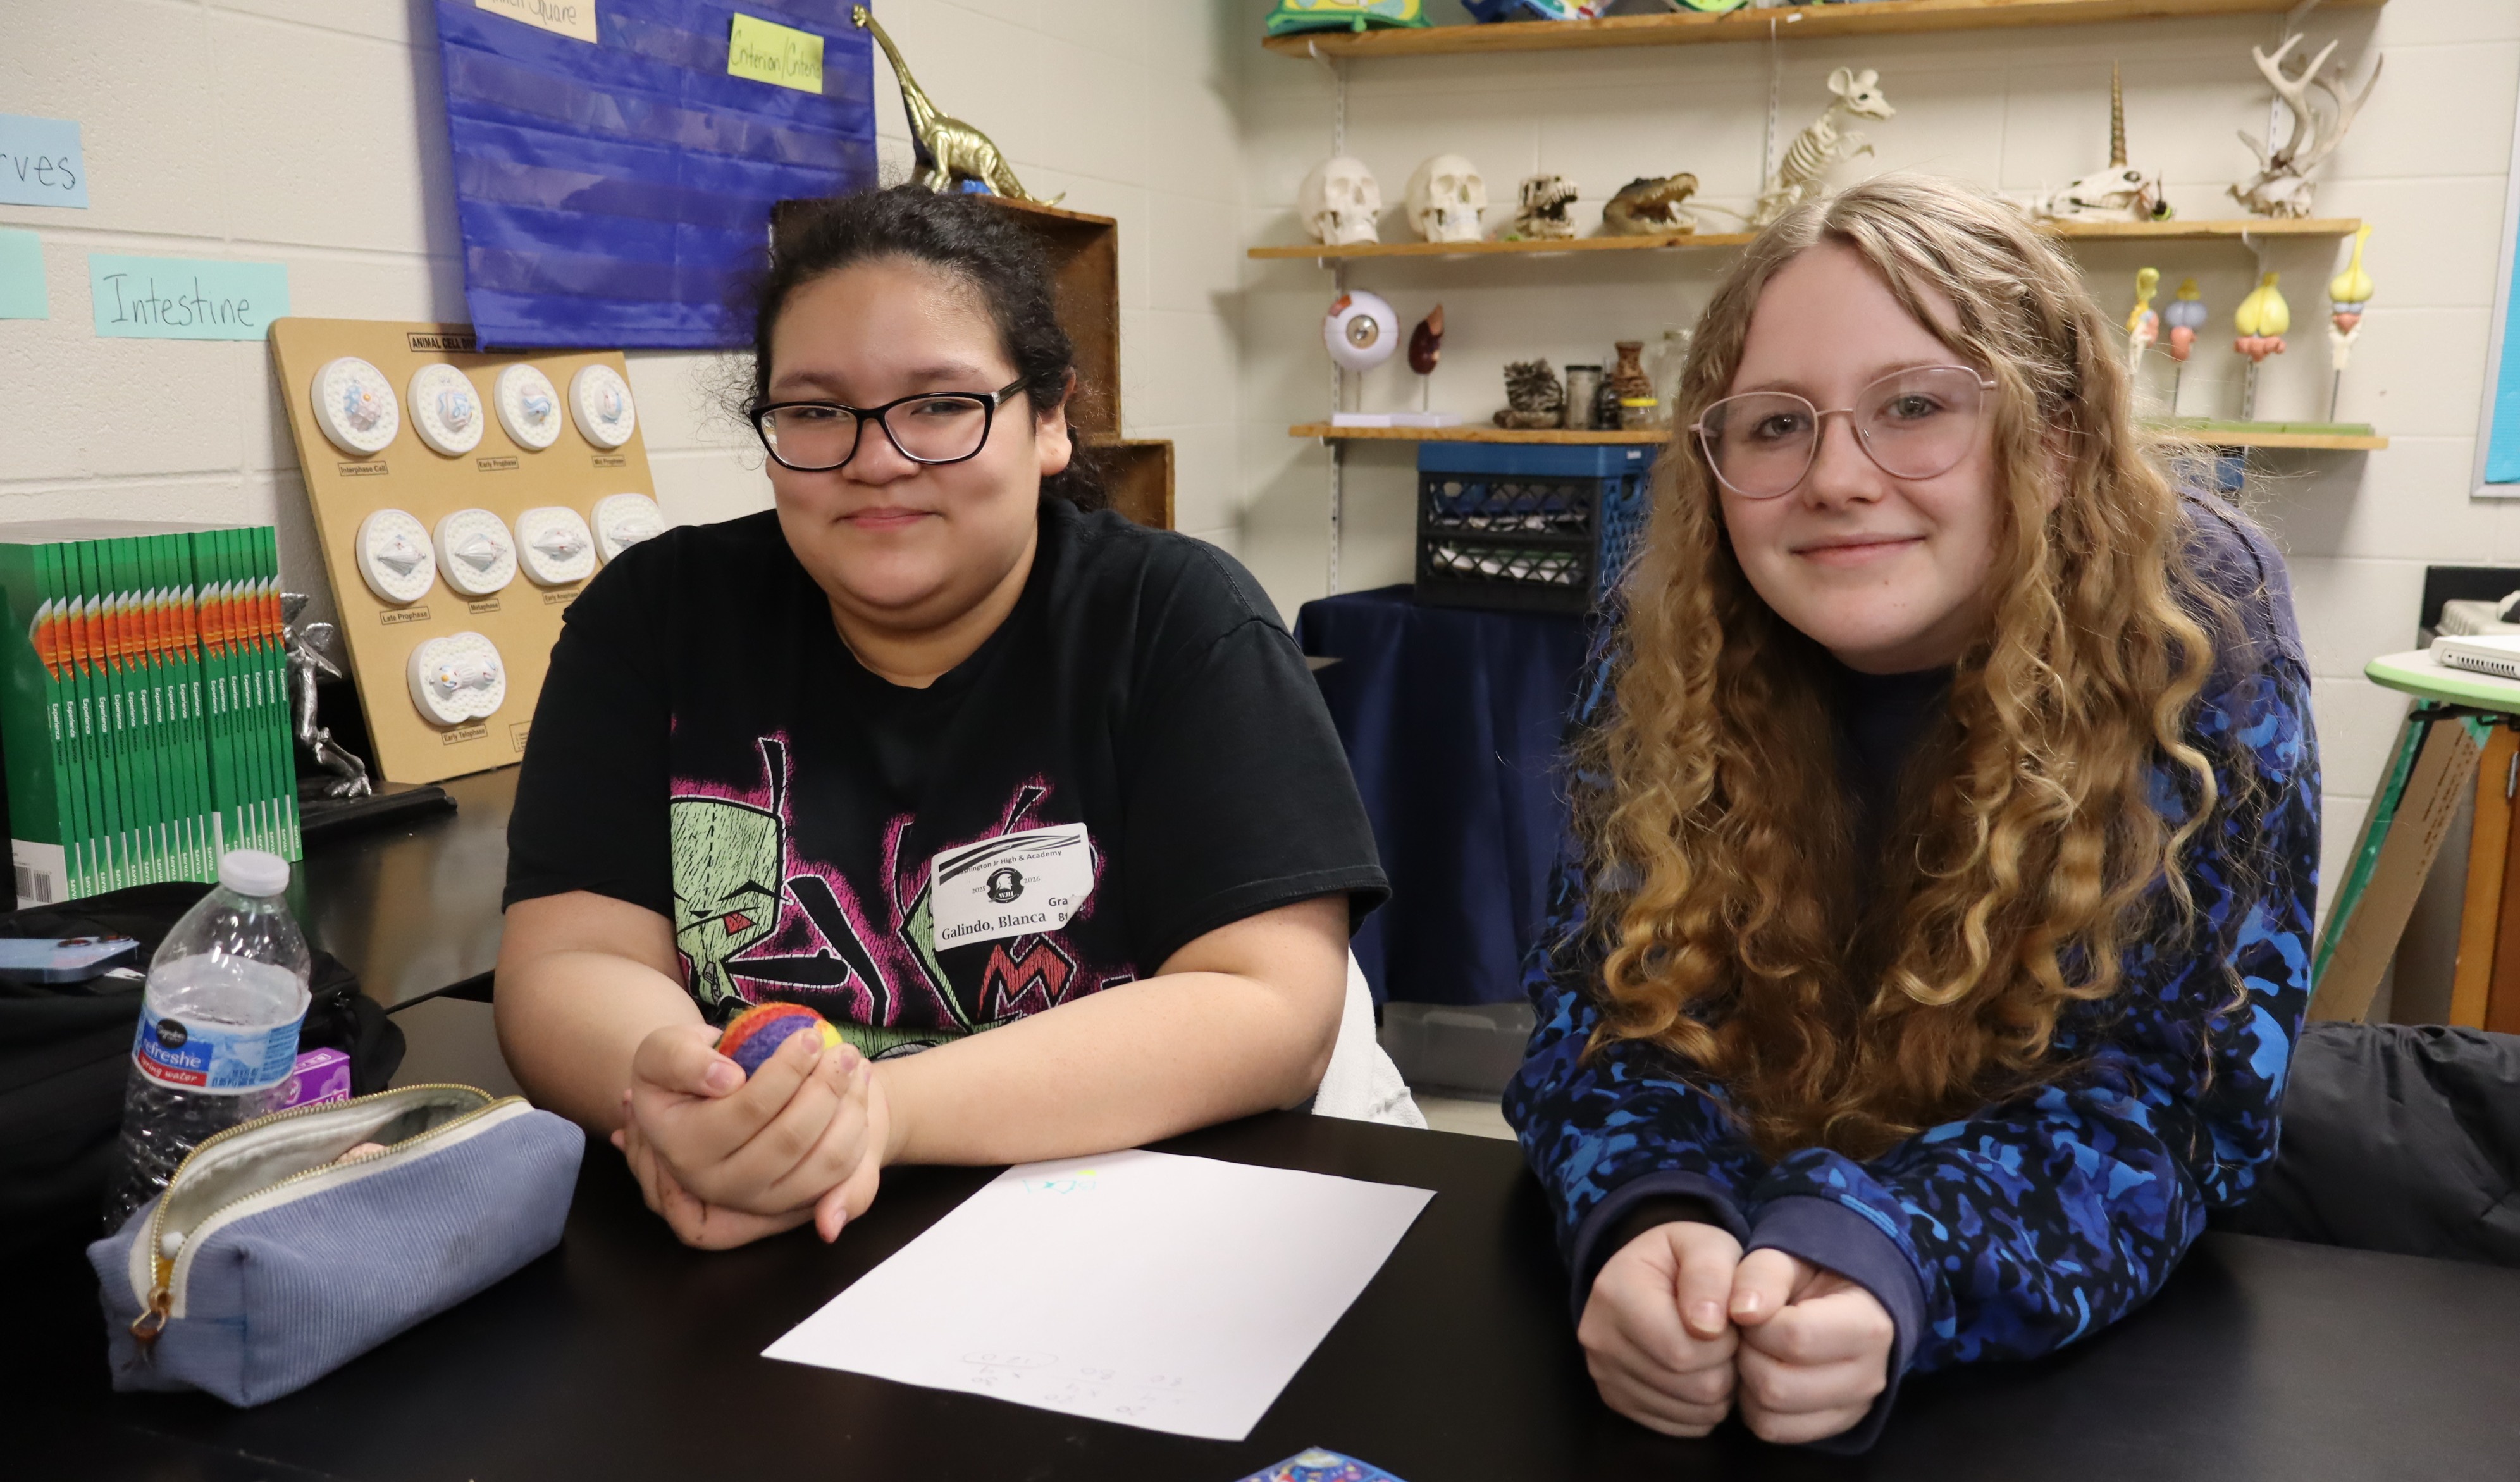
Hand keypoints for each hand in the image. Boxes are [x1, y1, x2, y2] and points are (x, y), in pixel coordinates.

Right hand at [614, 1022, 879, 1245]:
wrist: (704, 1101)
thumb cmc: (687, 1067)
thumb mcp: (665, 1050)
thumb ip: (682, 1059)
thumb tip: (728, 1079)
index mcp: (683, 1146)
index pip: (748, 1109)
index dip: (786, 1071)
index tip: (808, 1035)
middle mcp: (717, 1184)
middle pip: (789, 1139)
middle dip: (825, 1088)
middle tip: (842, 1050)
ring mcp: (756, 1201)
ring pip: (820, 1161)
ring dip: (849, 1108)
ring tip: (853, 1064)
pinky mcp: (790, 1204)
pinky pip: (837, 1175)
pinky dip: (856, 1132)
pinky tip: (856, 1093)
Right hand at [1577, 1221, 1742, 1436]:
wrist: (1649, 1275)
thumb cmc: (1682, 1259)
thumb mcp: (1705, 1244)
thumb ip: (1711, 1274)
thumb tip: (1708, 1326)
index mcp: (1615, 1293)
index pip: (1683, 1350)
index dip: (1724, 1342)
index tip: (1729, 1321)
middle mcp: (1599, 1339)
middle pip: (1689, 1385)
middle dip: (1724, 1366)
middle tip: (1725, 1339)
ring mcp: (1604, 1375)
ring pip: (1689, 1411)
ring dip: (1718, 1390)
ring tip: (1712, 1354)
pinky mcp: (1617, 1401)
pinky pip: (1680, 1427)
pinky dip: (1702, 1409)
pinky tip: (1698, 1374)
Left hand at [1728, 1249, 1894, 1444]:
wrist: (1844, 1301)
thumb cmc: (1813, 1275)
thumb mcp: (1788, 1257)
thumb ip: (1762, 1276)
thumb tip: (1741, 1311)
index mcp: (1868, 1326)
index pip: (1796, 1338)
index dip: (1757, 1324)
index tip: (1752, 1308)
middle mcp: (1869, 1376)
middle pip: (1777, 1385)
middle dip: (1748, 1353)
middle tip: (1749, 1331)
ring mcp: (1853, 1408)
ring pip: (1770, 1414)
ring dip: (1746, 1381)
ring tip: (1756, 1350)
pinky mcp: (1831, 1427)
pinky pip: (1773, 1431)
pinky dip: (1753, 1406)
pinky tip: (1761, 1374)